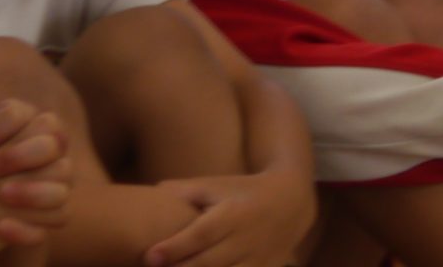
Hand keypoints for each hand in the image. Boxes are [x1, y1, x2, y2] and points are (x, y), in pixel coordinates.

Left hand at [0, 98, 73, 259]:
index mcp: (25, 125)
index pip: (22, 113)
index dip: (0, 128)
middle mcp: (49, 148)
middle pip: (53, 141)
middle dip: (21, 154)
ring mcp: (58, 181)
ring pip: (64, 176)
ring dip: (33, 190)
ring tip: (0, 196)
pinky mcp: (55, 214)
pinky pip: (58, 216)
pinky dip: (27, 226)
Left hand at [143, 169, 313, 266]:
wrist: (292, 201)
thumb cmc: (245, 192)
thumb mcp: (219, 185)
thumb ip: (186, 190)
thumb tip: (152, 192)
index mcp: (233, 213)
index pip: (201, 234)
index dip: (175, 247)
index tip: (150, 256)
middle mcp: (246, 239)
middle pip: (208, 263)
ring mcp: (257, 260)